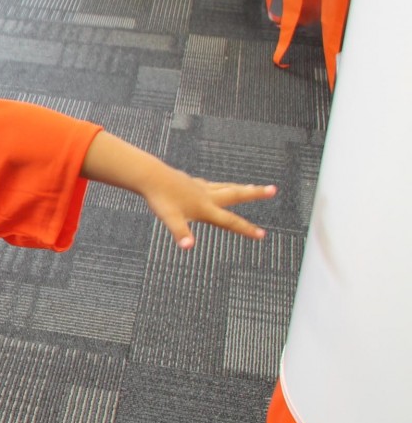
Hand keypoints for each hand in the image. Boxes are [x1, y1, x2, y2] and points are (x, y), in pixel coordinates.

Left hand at [140, 170, 275, 249]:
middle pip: (236, 194)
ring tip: (253, 187)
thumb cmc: (160, 198)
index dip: (247, 229)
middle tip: (273, 190)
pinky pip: (211, 184)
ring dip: (241, 188)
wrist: (149, 176)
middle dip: (255, 194)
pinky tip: (217, 187)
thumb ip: (180, 233)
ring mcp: (199, 187)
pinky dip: (220, 186)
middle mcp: (206, 196)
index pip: (230, 221)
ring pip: (226, 187)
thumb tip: (187, 247)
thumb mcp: (170, 219)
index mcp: (205, 207)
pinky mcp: (191, 182)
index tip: (263, 235)